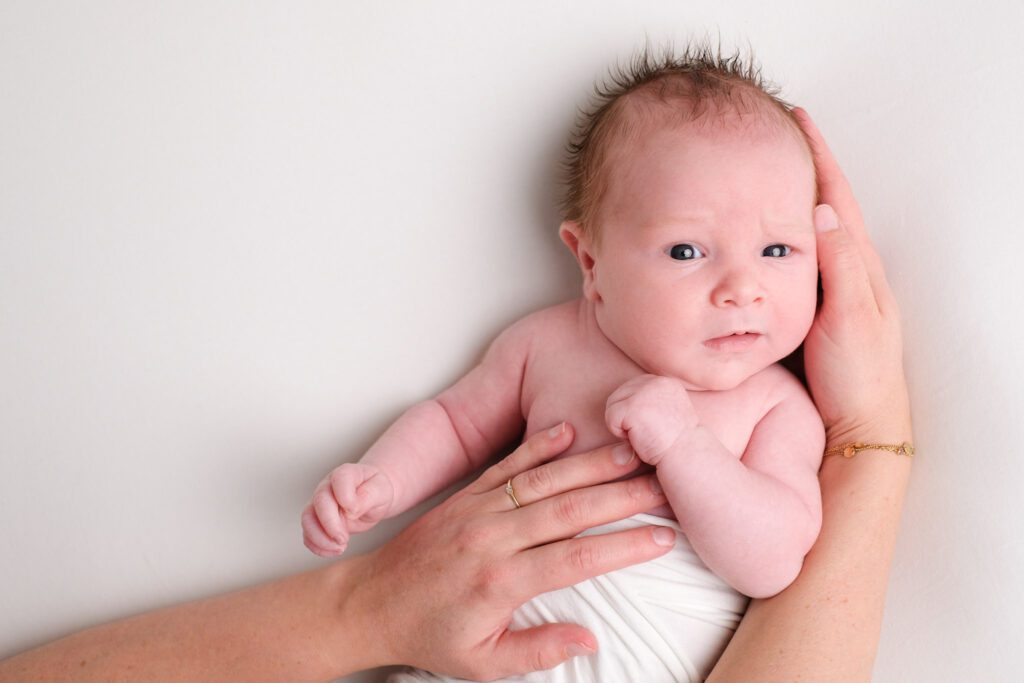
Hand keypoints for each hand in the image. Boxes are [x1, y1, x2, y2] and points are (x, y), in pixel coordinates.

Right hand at [301, 462, 394, 556]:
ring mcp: (319, 504)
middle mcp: (327, 487)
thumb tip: (351, 509)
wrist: (372, 497)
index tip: (355, 511)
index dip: (345, 498)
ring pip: (307, 519)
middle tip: (344, 539)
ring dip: (320, 538)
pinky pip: (308, 534)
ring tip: (339, 548)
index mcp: (345, 474)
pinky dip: (317, 546)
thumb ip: (368, 495)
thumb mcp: (381, 490)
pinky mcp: (316, 521)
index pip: (339, 480)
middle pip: (319, 502)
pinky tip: (334, 551)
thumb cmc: (376, 490)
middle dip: (330, 524)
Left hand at [338, 422, 673, 679]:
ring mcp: (478, 510)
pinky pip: (507, 465)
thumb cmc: (429, 633)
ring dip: (589, 464)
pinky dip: (538, 446)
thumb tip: (588, 638)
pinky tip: (568, 430)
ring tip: (630, 451)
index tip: (662, 537)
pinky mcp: (466, 495)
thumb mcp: (483, 662)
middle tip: (663, 482)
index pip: (576, 560)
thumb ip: (537, 650)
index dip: (623, 547)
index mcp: (500, 582)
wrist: (371, 603)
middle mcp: (491, 538)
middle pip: (569, 510)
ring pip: (543, 481)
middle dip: (622, 495)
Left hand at [604, 374, 698, 464]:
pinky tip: (640, 439)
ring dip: (623, 427)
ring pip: (612, 406)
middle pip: (618, 396)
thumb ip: (650, 402)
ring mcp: (644, 391)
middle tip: (649, 434)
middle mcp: (655, 381)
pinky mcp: (633, 406)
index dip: (634, 414)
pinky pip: (610, 418)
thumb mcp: (667, 414)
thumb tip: (622, 400)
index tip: (652, 428)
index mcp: (664, 382)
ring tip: (646, 435)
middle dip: (626, 419)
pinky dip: (620, 434)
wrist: (687, 458)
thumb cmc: (675, 445)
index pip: (630, 390)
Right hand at [791, 108, 911, 445]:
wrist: (861, 423)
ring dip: (792, 195)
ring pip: (810, 230)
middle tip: (774, 135)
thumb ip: (838, 265)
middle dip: (803, 164)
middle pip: (823, 203)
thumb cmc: (858, 375)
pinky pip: (799, 258)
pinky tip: (766, 234)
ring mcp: (834, 289)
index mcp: (858, 264)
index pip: (834, 196)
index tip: (795, 120)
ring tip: (765, 170)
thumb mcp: (849, 318)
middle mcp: (849, 270)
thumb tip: (818, 211)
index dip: (817, 156)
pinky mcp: (818, 308)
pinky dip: (783, 234)